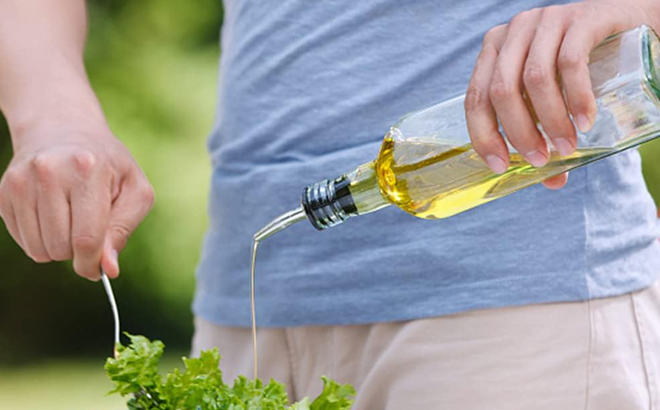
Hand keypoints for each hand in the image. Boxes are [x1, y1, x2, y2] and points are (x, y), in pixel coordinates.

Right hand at [0, 122, 153, 280]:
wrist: (64, 129)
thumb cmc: (109, 165)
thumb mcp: (134, 190)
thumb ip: (122, 230)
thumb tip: (108, 269)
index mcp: (87, 169)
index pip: (86, 238)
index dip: (93, 263)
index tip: (99, 269)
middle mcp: (48, 172)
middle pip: (61, 247)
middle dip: (79, 251)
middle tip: (89, 227)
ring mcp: (20, 181)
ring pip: (39, 250)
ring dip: (59, 248)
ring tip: (72, 219)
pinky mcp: (4, 192)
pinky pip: (23, 242)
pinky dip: (41, 239)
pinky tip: (53, 214)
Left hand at [465, 0, 658, 188]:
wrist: (628, 21)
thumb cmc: (582, 64)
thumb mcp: (554, 96)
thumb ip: (545, 132)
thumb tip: (552, 182)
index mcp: (494, 51)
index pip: (475, 98)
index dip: (483, 135)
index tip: (500, 166)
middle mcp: (514, 32)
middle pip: (501, 91)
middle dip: (519, 133)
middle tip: (541, 160)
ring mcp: (546, 21)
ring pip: (534, 78)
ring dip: (550, 120)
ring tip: (566, 147)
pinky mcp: (580, 18)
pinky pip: (570, 62)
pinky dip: (576, 98)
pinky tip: (584, 121)